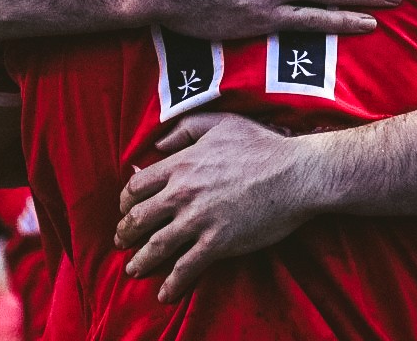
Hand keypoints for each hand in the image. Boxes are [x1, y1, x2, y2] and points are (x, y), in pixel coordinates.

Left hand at [116, 113, 327, 301]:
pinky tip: (165, 294)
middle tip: (122, 241)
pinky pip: (186, 267)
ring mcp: (198, 219)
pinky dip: (173, 283)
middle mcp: (182, 193)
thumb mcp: (221, 123)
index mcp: (181, 165)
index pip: (137, 186)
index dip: (126, 201)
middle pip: (139, 217)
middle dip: (125, 233)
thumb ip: (185, 129)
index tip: (126, 210)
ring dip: (141, 261)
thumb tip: (159, 144)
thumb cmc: (262, 146)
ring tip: (133, 269)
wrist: (295, 174)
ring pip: (156, 245)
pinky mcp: (217, 243)